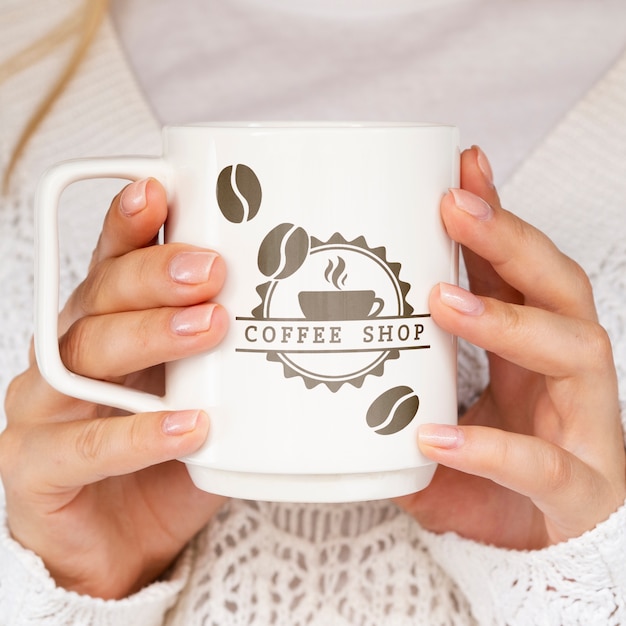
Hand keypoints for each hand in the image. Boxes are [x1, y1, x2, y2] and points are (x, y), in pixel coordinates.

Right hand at [0, 179, 227, 598]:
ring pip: (83, 356)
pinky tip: (189, 425)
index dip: (131, 224)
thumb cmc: (171, 453)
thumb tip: (303, 305)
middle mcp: (67, 356)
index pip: (112, 263)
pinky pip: (80, 446)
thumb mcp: (205, 390)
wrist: (128, 541)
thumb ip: (229, 350)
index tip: (162, 191)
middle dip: (154, 277)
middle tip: (212, 270)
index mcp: (107, 326)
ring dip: (148, 336)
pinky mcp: (35, 468)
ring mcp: (42, 410)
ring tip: (210, 329)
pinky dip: (136, 435)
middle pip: (98, 298)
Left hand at [396, 146, 625, 548]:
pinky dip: (489, 447)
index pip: (519, 266)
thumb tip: (330, 345)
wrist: (544, 550)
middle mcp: (565, 369)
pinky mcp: (578, 486)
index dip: (496, 215)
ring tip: (442, 302)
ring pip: (571, 349)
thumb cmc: (494, 468)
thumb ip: (402, 378)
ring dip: (506, 320)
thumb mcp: (444, 405)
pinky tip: (436, 437)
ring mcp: (582, 422)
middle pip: (556, 285)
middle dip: (508, 240)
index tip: (461, 166)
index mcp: (531, 344)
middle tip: (454, 205)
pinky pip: (541, 463)